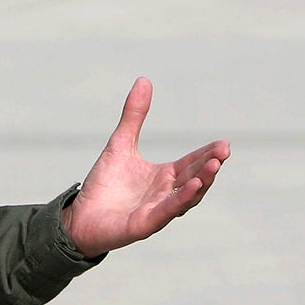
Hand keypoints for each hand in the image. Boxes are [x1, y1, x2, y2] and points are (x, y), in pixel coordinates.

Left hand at [61, 77, 227, 258]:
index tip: (224, 144)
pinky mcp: (145, 224)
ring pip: (186, 197)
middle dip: (210, 165)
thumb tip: (144, 79)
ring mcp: (158, 210)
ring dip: (201, 181)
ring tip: (214, 165)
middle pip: (194, 178)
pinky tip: (194, 186)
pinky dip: (181, 199)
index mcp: (164, 177)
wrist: (80, 217)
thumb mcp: (120, 143)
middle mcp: (166, 194)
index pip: (191, 163)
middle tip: (224, 151)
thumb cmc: (104, 185)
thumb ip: (134, 115)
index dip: (207, 154)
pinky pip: (167, 211)